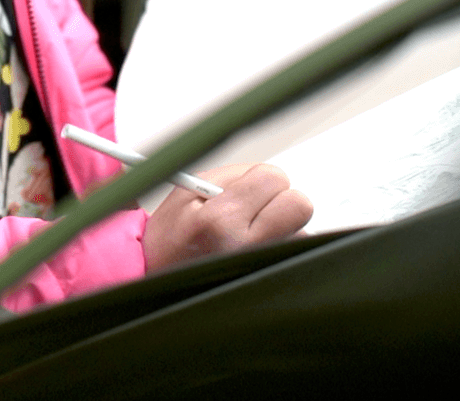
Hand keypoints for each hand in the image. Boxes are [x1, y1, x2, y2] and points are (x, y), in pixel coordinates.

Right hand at [141, 163, 312, 272]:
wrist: (158, 279)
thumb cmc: (173, 234)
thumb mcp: (190, 190)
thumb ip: (235, 176)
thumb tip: (272, 177)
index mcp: (221, 219)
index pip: (275, 178)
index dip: (264, 179)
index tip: (250, 189)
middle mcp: (245, 248)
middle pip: (300, 205)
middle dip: (282, 200)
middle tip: (258, 209)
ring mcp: (260, 269)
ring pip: (300, 231)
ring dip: (280, 228)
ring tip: (247, 237)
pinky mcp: (271, 283)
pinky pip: (293, 253)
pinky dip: (279, 247)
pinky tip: (253, 252)